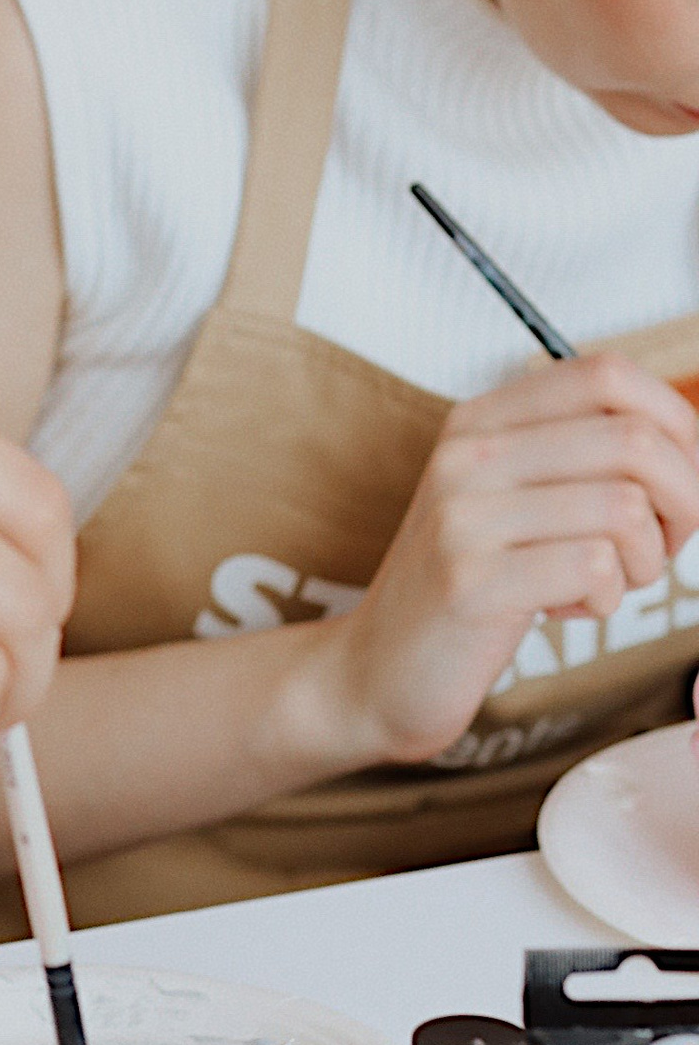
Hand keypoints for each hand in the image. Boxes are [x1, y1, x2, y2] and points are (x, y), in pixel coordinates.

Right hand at [305, 353, 698, 767]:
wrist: (377, 669)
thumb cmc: (470, 586)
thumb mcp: (513, 499)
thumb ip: (582, 460)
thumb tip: (692, 444)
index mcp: (481, 421)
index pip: (606, 375)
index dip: (673, 423)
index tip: (678, 480)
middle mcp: (468, 455)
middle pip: (633, 441)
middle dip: (682, 502)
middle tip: (658, 546)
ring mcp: (465, 516)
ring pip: (626, 508)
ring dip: (645, 560)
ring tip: (607, 582)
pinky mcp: (473, 583)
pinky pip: (596, 568)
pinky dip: (607, 599)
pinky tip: (568, 609)